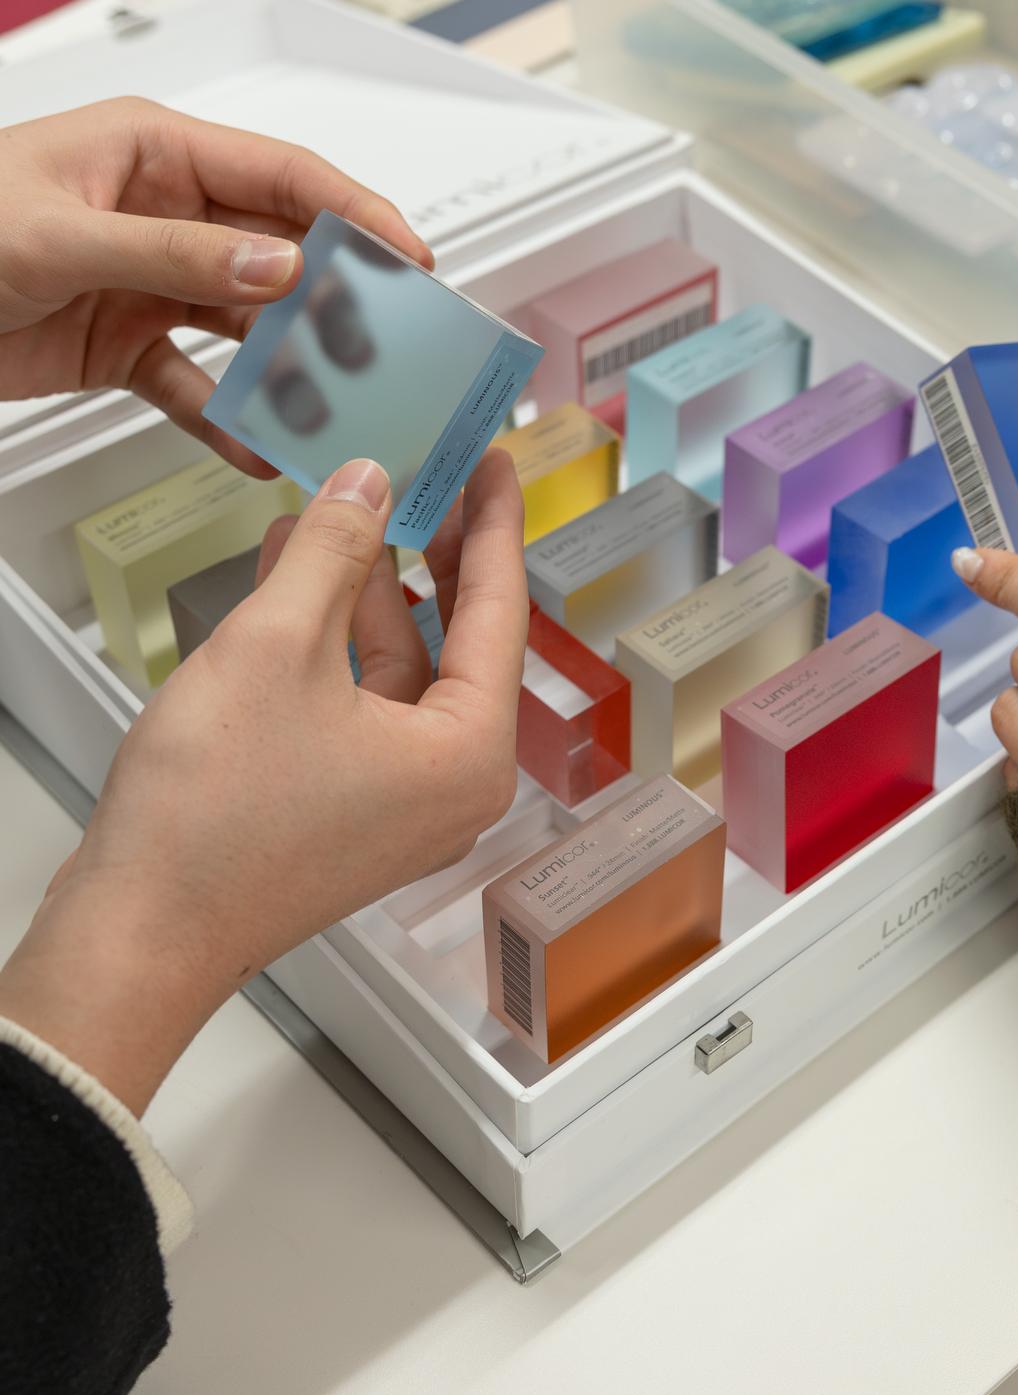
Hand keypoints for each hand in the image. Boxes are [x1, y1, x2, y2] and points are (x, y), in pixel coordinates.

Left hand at [0, 98, 432, 476]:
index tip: (410, 258)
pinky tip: (254, 446)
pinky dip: (226, 420)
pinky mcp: (128, 345)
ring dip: (287, 370)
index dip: (355, 215)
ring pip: (248, 328)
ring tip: (324, 406)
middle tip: (379, 347)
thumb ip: (172, 253)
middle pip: (279, 258)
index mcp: (155, 158)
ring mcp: (151, 284)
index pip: (283, 179)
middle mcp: (165, 218)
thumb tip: (272, 268)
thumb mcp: (59, 235)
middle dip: (333, 303)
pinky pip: (197, 386)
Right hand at [0, 451, 526, 1113]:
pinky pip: (362, 705)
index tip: (492, 464)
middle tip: (434, 477)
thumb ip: (334, 553)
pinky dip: (334, 645)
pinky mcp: (352, 809)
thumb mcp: (278, 645)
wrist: (140, 930)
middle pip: (458, 641)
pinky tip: (294, 582)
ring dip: (367, 593)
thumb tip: (370, 485)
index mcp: (470, 752)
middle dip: (435, 555)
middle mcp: (454, 784)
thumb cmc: (216, 810)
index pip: (499, 612)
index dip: (491, 525)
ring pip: (401, 670)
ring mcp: (403, 803)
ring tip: (340, 512)